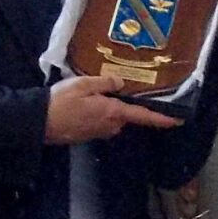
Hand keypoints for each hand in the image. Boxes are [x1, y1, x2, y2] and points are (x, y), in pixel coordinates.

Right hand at [44, 74, 178, 144]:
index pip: (143, 117)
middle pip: (126, 114)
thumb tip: (121, 84)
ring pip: (112, 118)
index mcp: (113, 113)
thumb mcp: (84, 84)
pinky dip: (96, 112)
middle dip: (123, 104)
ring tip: (93, 93)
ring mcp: (99, 132)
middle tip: (112, 88)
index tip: (178, 121)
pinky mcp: (88, 135)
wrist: (38, 123)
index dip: (162, 119)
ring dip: (107, 107)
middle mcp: (110, 126)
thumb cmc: (61, 101)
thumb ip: (105, 83)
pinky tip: (83, 104)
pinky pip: (100, 121)